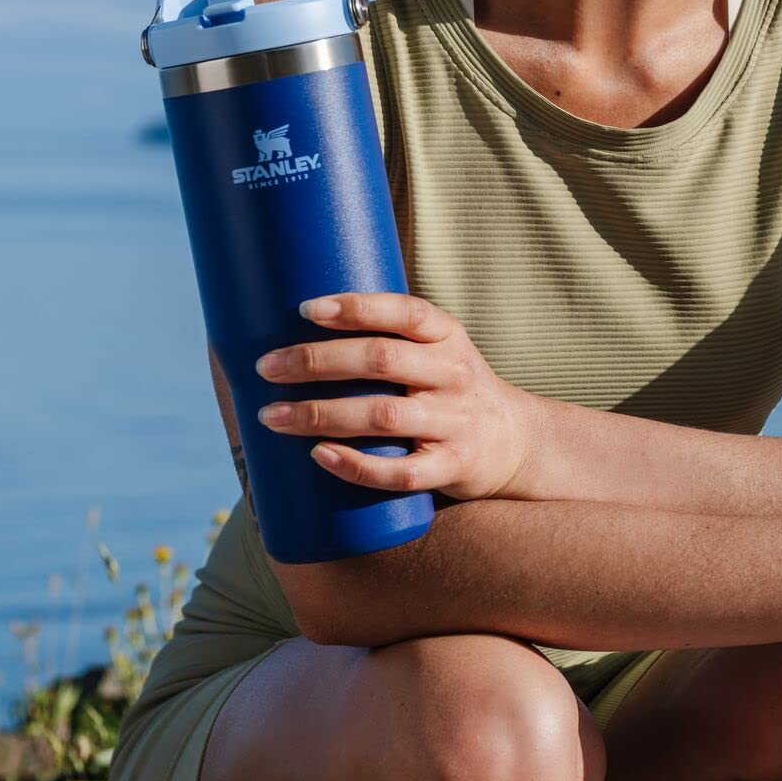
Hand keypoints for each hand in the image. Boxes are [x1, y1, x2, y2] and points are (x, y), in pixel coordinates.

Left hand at [253, 290, 543, 502]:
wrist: (514, 441)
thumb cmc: (450, 387)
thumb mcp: (436, 349)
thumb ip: (386, 336)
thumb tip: (296, 324)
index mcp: (446, 335)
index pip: (403, 311)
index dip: (355, 308)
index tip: (306, 310)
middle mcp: (453, 373)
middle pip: (381, 361)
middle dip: (317, 362)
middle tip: (267, 368)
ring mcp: (455, 422)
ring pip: (382, 416)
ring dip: (320, 414)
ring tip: (272, 416)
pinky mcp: (452, 466)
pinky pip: (401, 472)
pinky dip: (357, 466)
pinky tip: (320, 456)